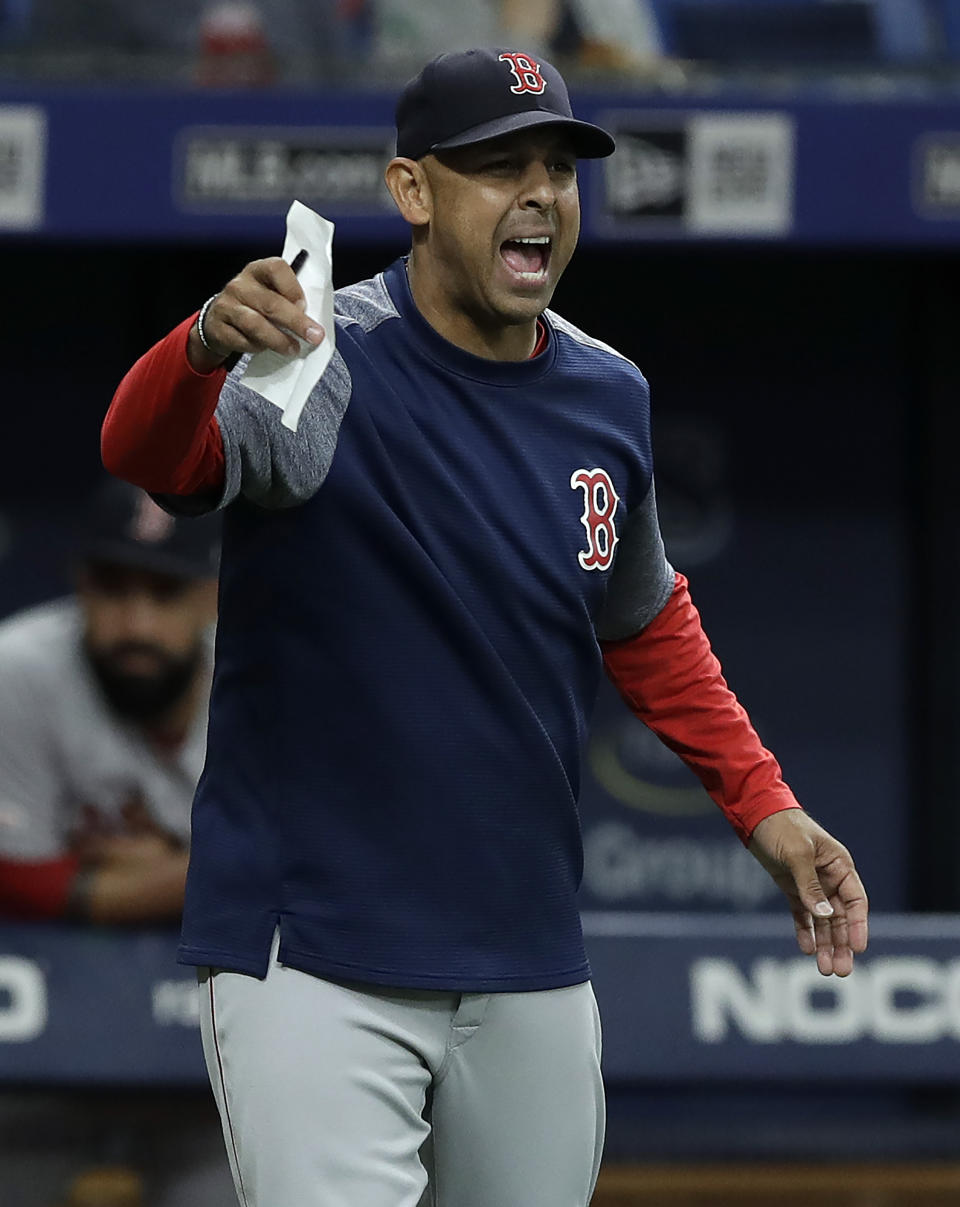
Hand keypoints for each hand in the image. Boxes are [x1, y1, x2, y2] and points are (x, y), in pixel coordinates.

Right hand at [187, 256, 324, 371]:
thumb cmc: (254, 307)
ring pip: (255, 324)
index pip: (276, 268)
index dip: (293, 287)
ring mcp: (226, 305)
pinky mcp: (218, 327)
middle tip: (313, 336)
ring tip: (293, 349)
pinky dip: (257, 347)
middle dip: (296, 322)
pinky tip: (265, 349)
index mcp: (258, 271)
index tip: (305, 306)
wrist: (219, 321)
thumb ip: (289, 302)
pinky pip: (241, 340)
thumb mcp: (271, 296)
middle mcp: (240, 285)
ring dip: (278, 339)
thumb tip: (313, 322)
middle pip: (270, 302)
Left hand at [748, 809, 867, 976]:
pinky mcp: (792, 888)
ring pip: (823, 921)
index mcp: (839, 865)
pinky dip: (805, 932)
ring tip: (826, 969)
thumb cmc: (783, 827)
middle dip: (842, 944)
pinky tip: (806, 949)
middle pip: (841, 917)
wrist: (755, 814)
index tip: (859, 947)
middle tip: (841, 971)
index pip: (856, 901)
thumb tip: (825, 916)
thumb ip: (810, 886)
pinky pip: (802, 915)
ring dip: (825, 944)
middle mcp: (829, 878)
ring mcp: (811, 885)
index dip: (859, 925)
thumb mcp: (797, 854)